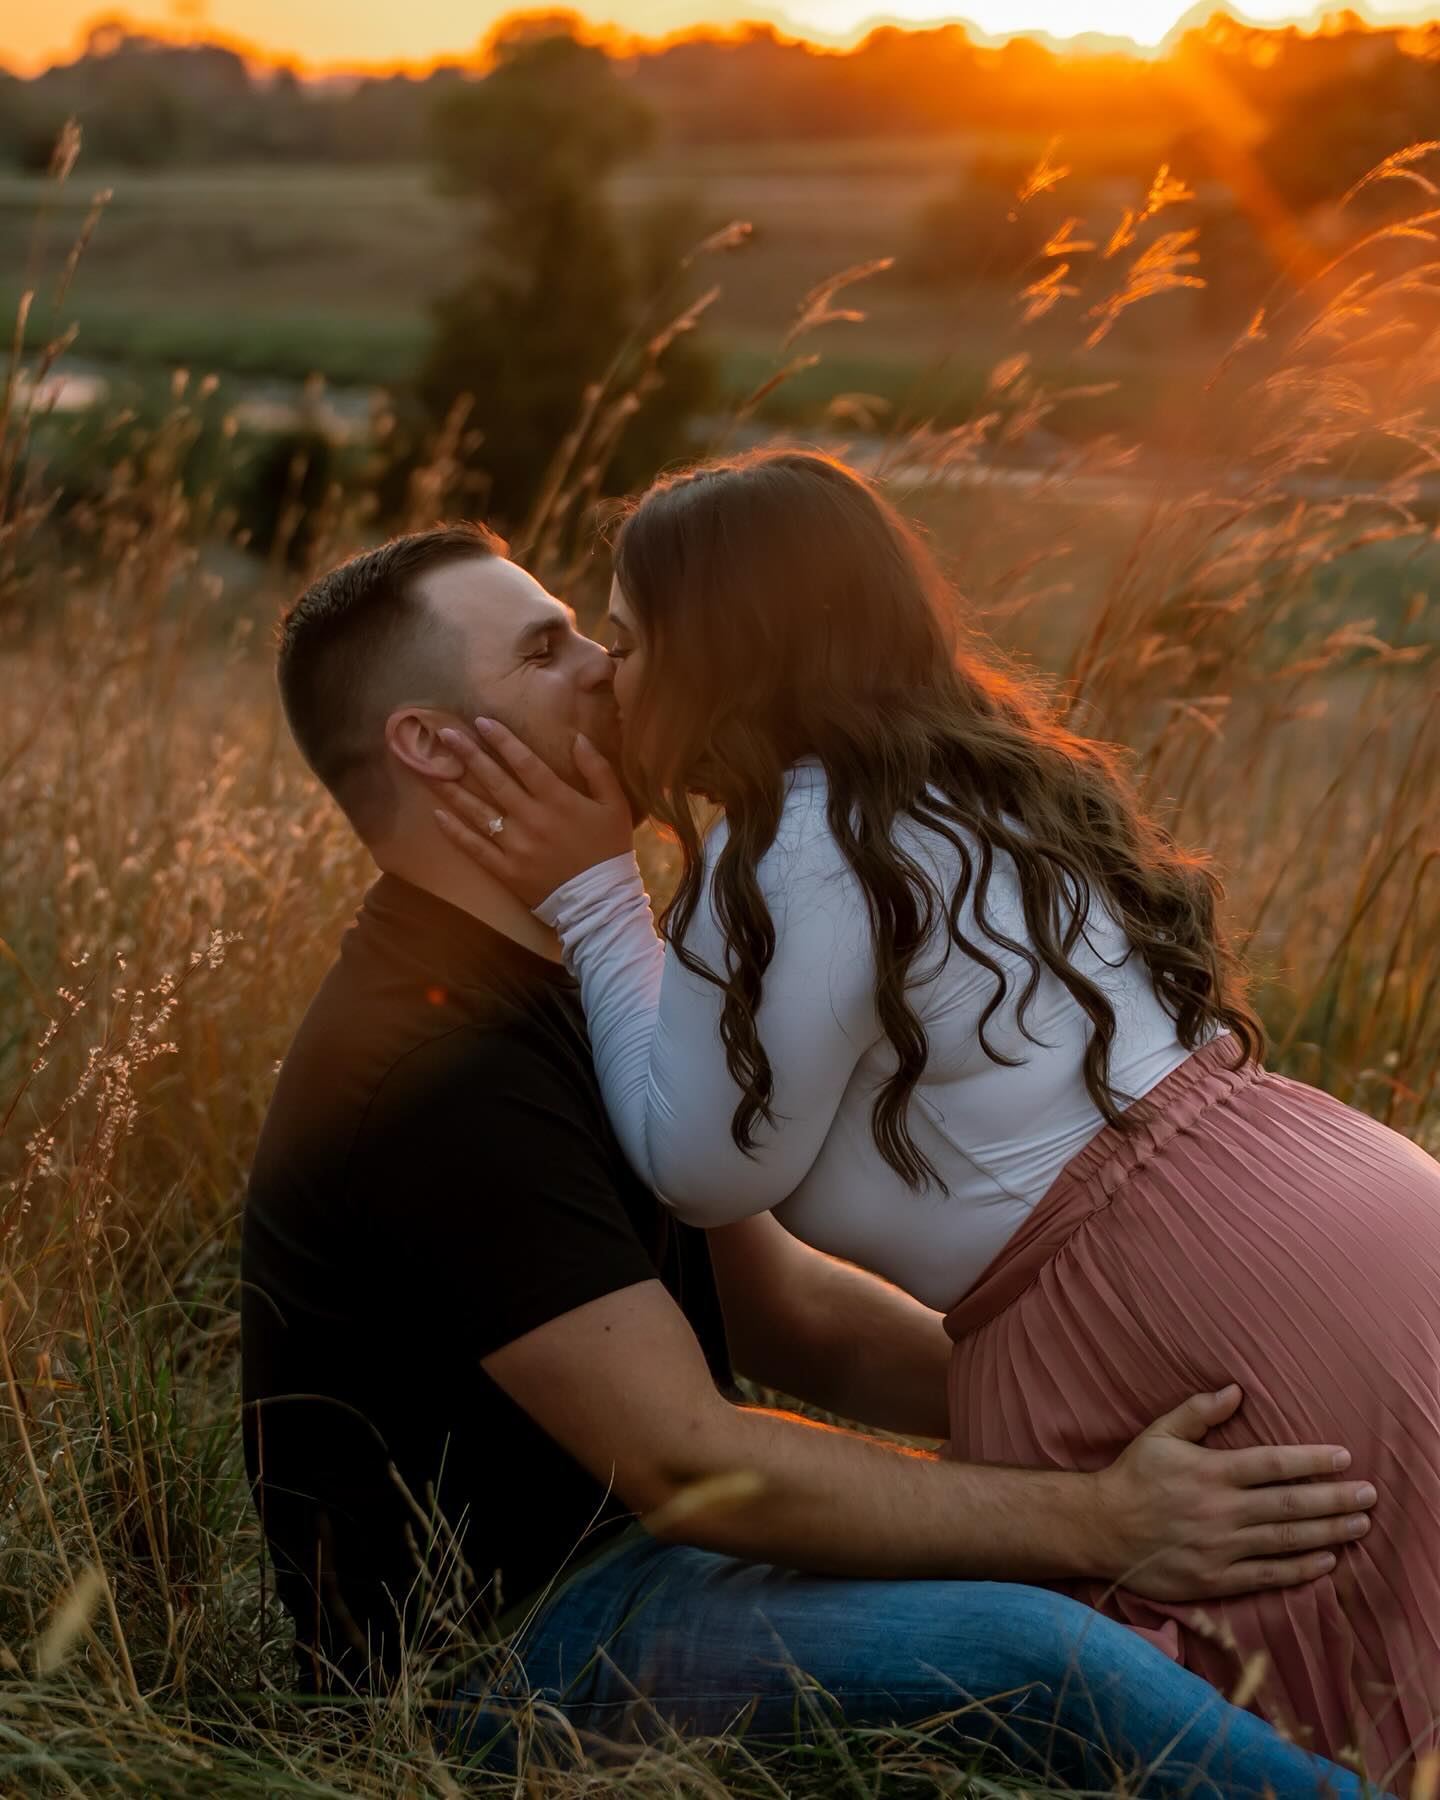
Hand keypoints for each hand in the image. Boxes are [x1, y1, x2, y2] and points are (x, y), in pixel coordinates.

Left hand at [431, 717, 634, 908]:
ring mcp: (515, 845)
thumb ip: (597, 769)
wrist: (601, 902)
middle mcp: (531, 818)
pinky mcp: (505, 870)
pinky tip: (436, 815)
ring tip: (428, 769)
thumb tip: (578, 738)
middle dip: (468, 754)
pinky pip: (475, 848)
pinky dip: (455, 832)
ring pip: (477, 811)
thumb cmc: (609, 849)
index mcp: (558, 800)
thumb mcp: (615, 805)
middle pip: (494, 780)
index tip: (481, 721)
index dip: (502, 740)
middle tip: (444, 734)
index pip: (525, 762)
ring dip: (452, 789)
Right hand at [1092, 1385, 1374, 1602]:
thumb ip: (1199, 1411)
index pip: (1274, 1464)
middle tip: (1370, 1494)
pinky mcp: (1216, 1579)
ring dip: (1329, 1532)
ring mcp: (1221, 1547)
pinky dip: (1301, 1569)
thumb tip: (1236, 1391)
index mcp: (1211, 1472)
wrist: (1100, 1528)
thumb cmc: (1132, 1476)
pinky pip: (1269, 1575)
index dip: (1312, 1461)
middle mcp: (1221, 1510)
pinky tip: (1326, 1561)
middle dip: (1335, 1498)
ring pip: (1287, 1539)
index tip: (1344, 1457)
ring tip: (1359, 1525)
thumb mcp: (1160, 1433)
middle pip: (1291, 1503)